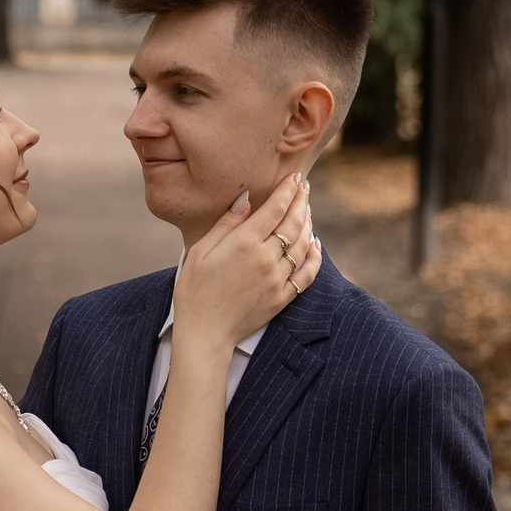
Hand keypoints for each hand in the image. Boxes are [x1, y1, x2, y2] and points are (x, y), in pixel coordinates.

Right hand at [173, 172, 320, 355]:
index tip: (294, 178)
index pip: (275, 208)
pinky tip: (315, 245)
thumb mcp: (201, 251)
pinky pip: (307, 274)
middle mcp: (265, 258)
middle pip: (292, 222)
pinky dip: (314, 257)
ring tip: (307, 210)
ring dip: (308, 223)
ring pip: (302, 244)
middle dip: (301, 201)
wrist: (204, 332)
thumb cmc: (195, 290)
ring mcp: (277, 279)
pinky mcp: (282, 298)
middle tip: (304, 187)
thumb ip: (226, 224)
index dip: (288, 190)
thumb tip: (246, 199)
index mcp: (244, 243)